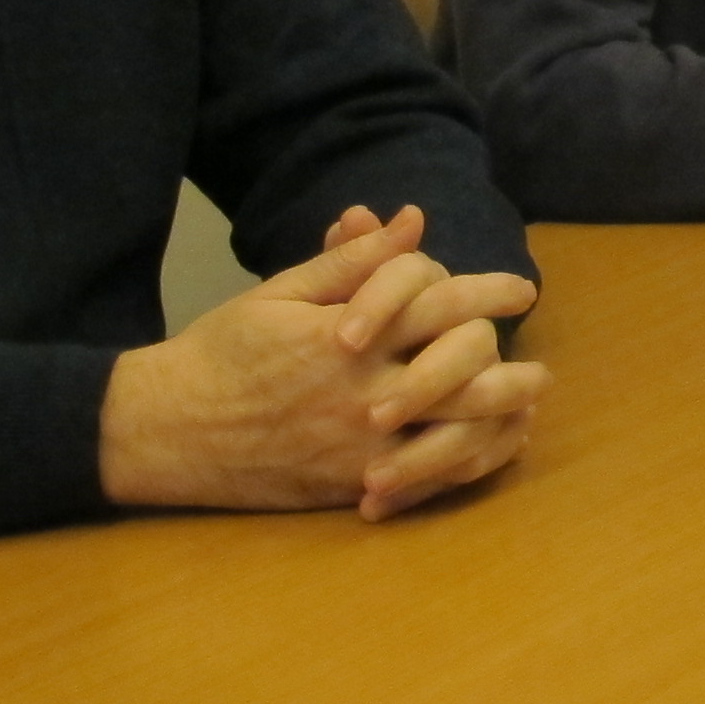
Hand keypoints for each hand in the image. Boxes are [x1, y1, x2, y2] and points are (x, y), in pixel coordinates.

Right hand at [102, 207, 547, 520]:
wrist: (167, 430)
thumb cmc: (223, 351)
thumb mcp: (280, 293)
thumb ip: (351, 262)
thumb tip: (409, 219)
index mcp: (348, 334)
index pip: (440, 303)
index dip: (489, 292)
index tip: (520, 290)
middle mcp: (364, 390)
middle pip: (466, 370)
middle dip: (510, 363)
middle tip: (537, 362)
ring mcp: (362, 444)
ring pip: (459, 431)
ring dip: (504, 416)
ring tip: (527, 403)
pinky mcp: (353, 484)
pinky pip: (432, 479)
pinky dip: (472, 461)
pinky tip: (491, 445)